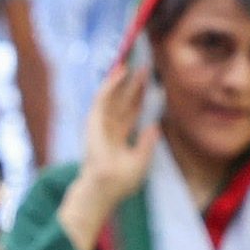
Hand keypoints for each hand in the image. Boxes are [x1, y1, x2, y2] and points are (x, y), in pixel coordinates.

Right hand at [72, 63, 158, 207]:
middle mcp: (110, 127)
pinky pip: (103, 97)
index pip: (132, 112)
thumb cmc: (121, 181)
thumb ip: (147, 143)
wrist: (105, 187)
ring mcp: (100, 123)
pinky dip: (111, 83)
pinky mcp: (93, 119)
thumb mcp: (141, 161)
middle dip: (134, 84)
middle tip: (145, 67)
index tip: (152, 83)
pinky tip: (120, 71)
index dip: (141, 97)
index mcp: (120, 137)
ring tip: (132, 62)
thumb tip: (155, 126)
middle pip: (124, 100)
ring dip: (121, 79)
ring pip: (113, 95)